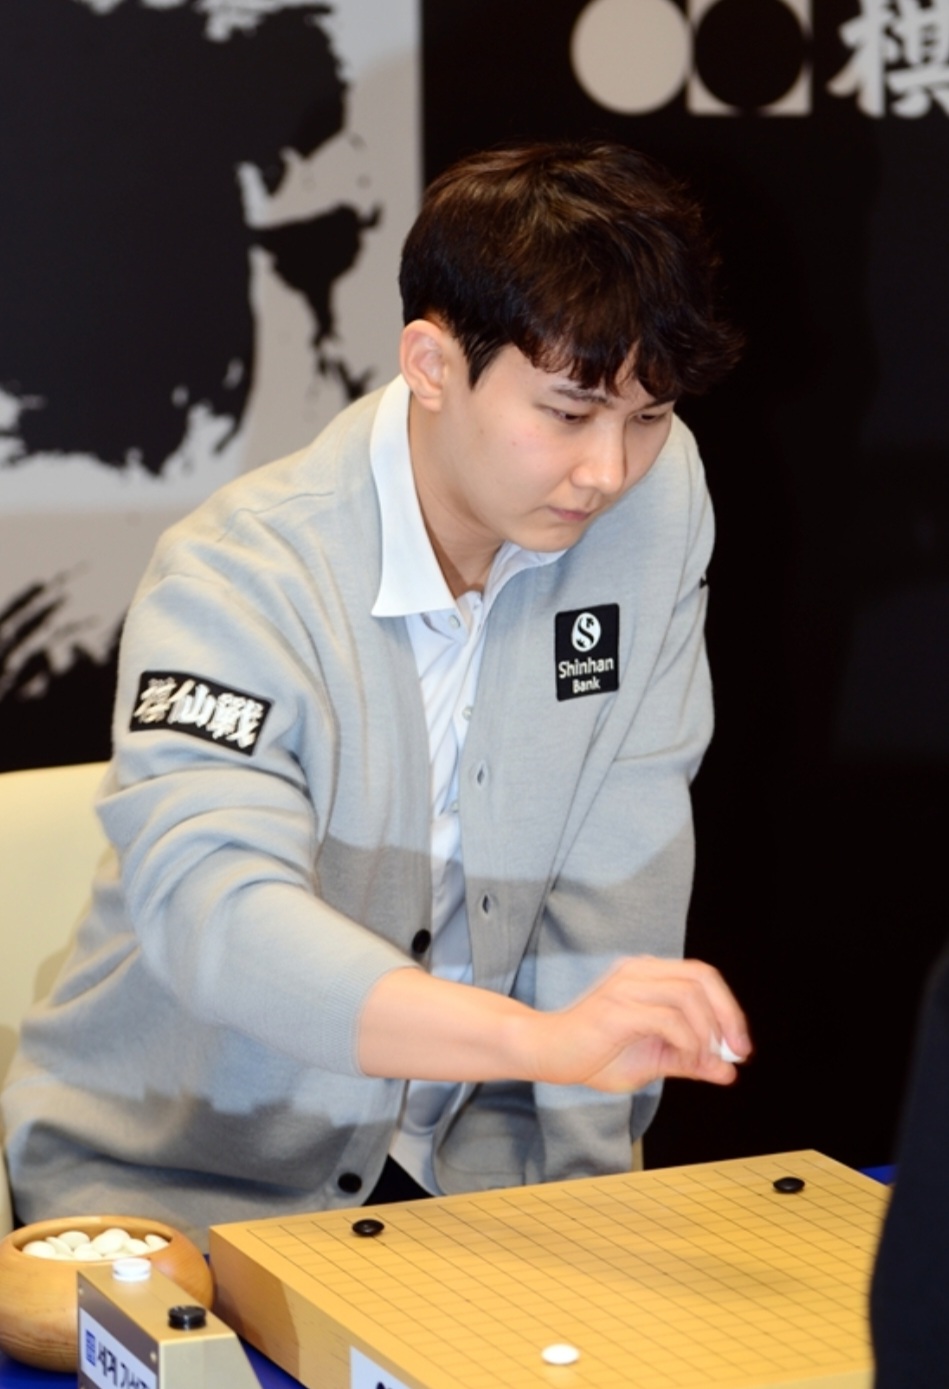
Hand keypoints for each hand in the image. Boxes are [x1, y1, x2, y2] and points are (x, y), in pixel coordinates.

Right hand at [359, 955, 749, 1091]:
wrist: (545, 1053)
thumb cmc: (592, 1053)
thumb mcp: (652, 1060)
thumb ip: (689, 1061)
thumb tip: (729, 1071)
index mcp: (647, 975)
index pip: (702, 976)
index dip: (728, 1008)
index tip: (739, 1046)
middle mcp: (638, 972)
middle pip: (701, 977)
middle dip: (727, 1016)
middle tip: (737, 1050)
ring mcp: (626, 987)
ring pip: (688, 995)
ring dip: (706, 1033)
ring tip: (702, 1061)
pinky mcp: (617, 1010)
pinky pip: (668, 1020)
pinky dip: (686, 1042)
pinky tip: (684, 1061)